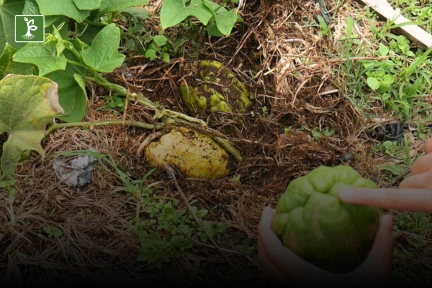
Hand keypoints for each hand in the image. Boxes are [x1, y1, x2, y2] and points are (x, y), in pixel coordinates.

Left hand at [257, 207, 393, 285]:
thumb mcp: (376, 272)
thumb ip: (382, 244)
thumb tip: (389, 217)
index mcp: (304, 277)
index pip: (273, 250)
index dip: (264, 228)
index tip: (268, 209)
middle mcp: (292, 285)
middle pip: (264, 257)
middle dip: (262, 233)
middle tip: (270, 214)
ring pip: (267, 269)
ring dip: (265, 247)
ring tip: (273, 229)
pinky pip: (275, 277)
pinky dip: (272, 261)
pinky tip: (284, 251)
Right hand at [338, 138, 431, 212]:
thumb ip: (427, 205)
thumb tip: (404, 208)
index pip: (393, 199)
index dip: (365, 197)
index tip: (342, 194)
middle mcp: (431, 178)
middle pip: (406, 185)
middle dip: (412, 191)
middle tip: (426, 199)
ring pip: (418, 167)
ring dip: (424, 174)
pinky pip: (430, 146)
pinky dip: (430, 150)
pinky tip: (430, 147)